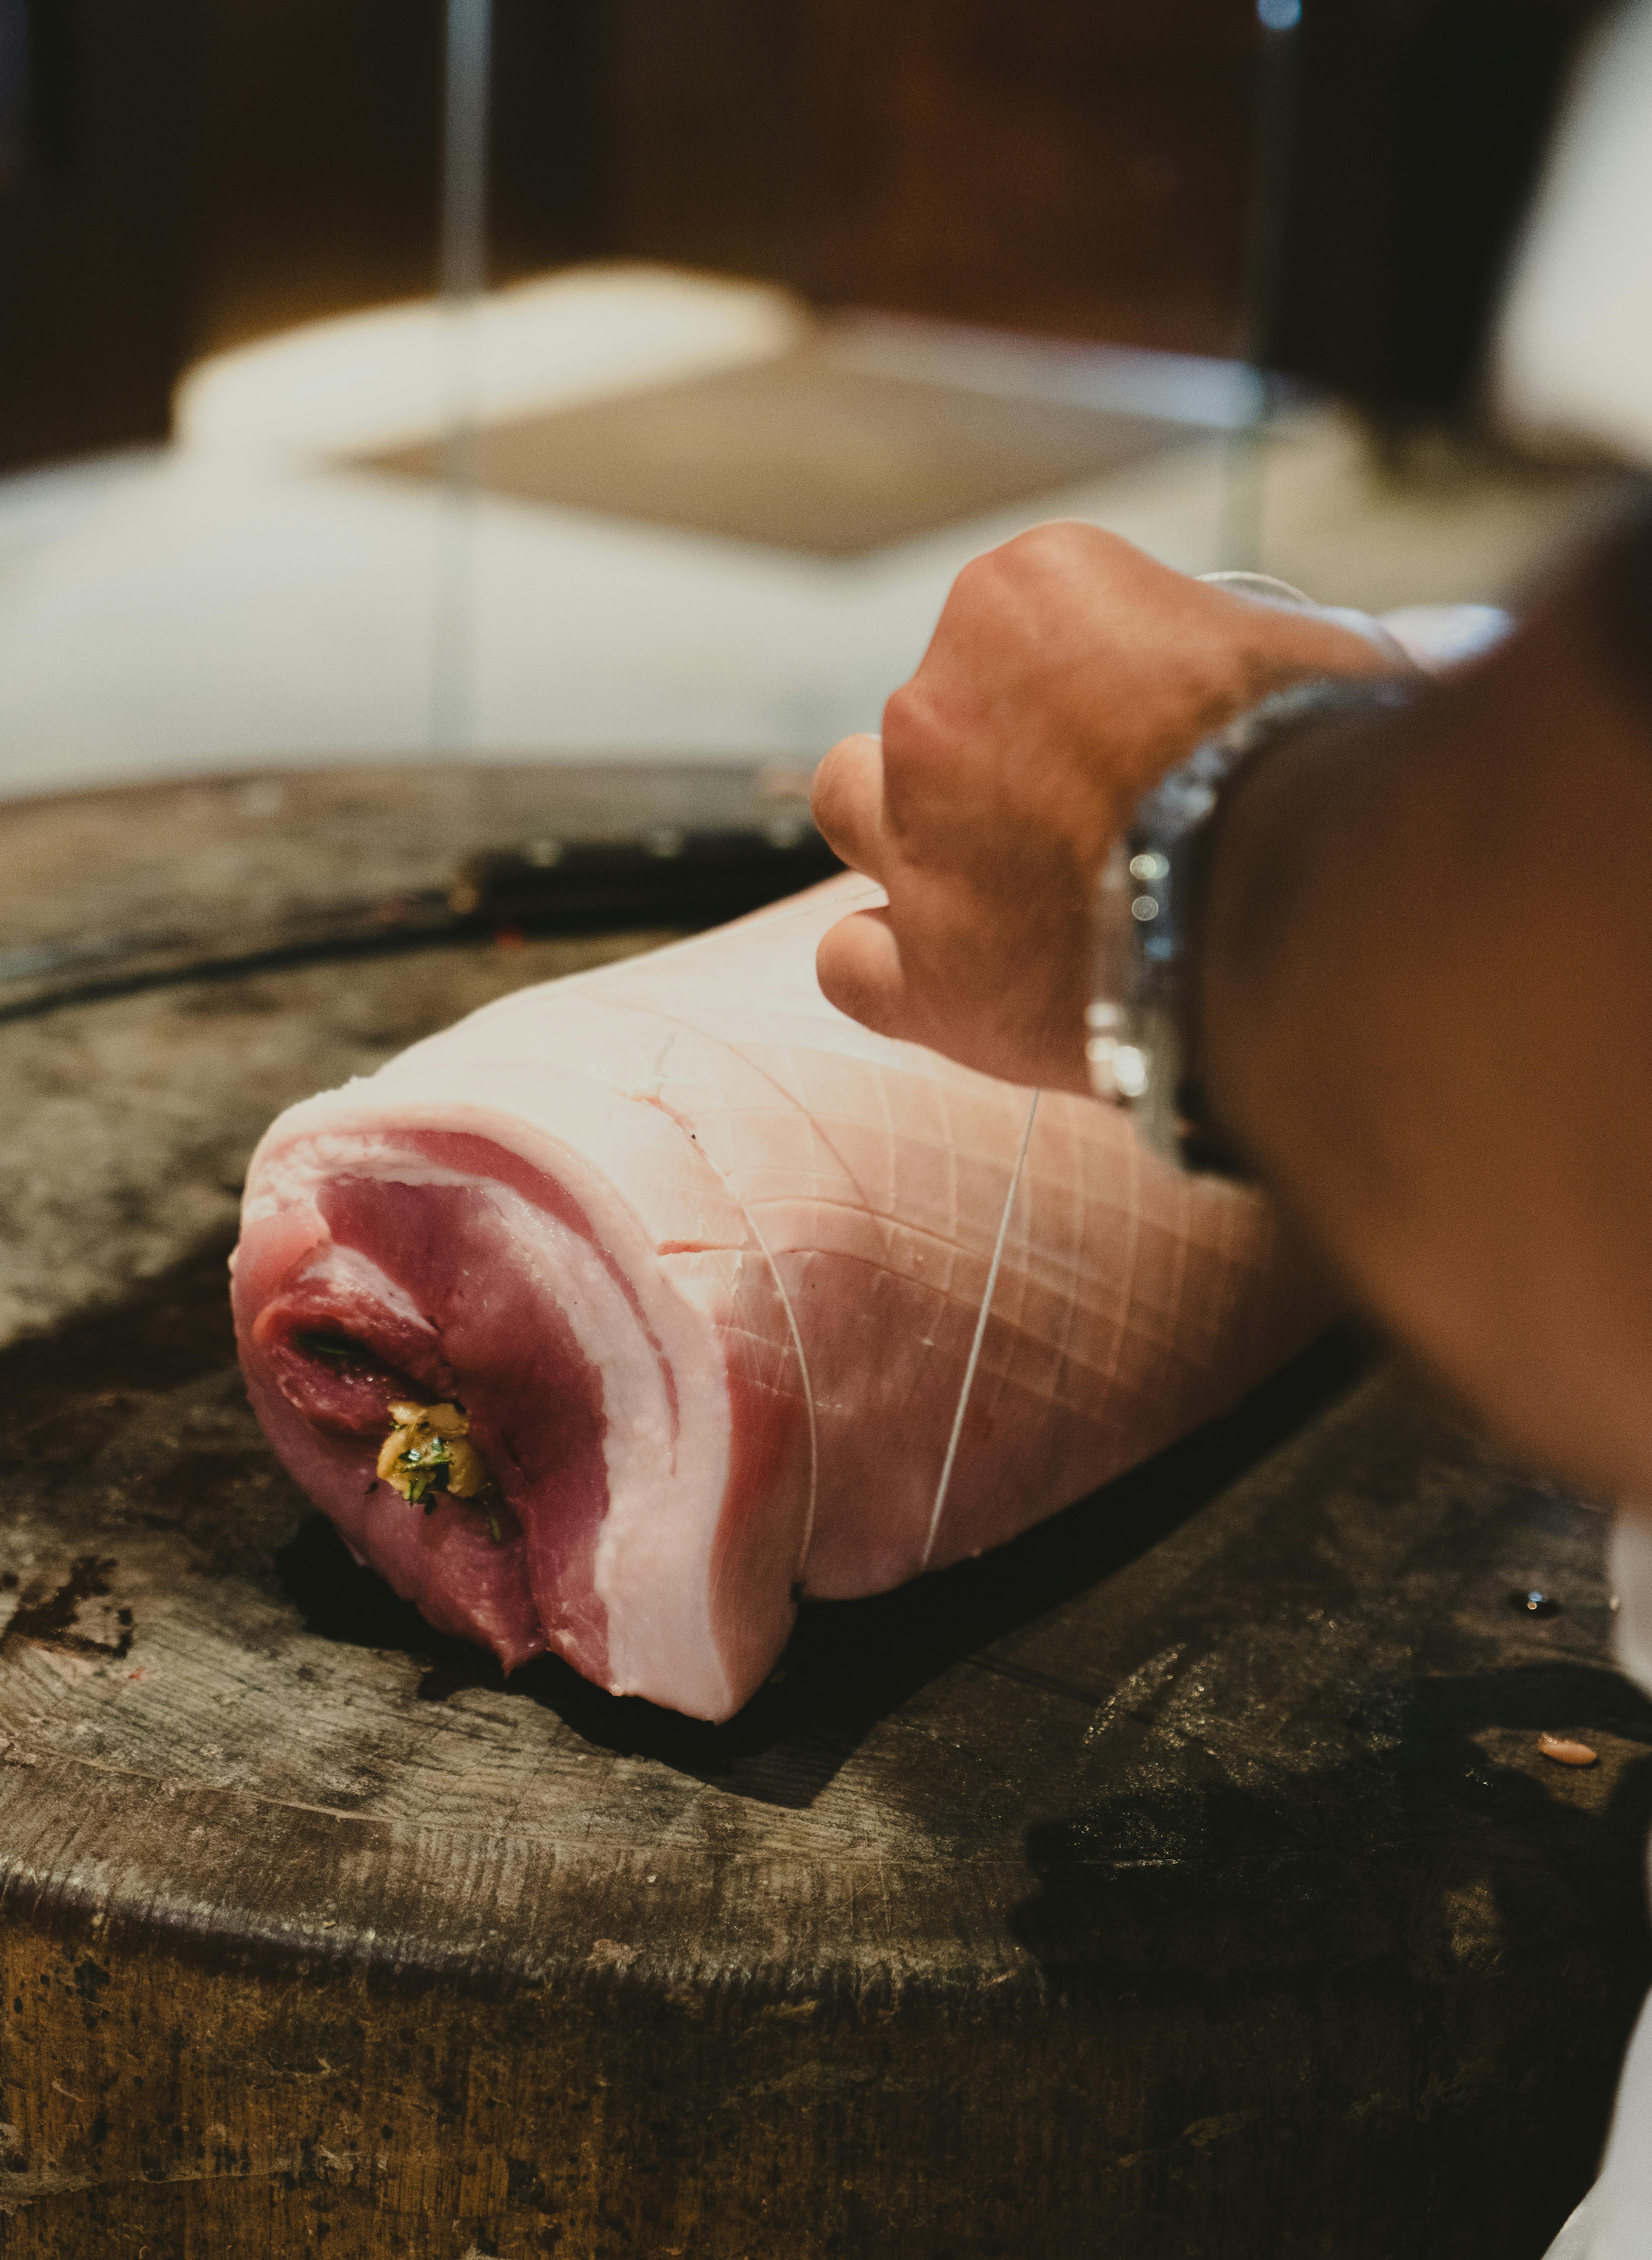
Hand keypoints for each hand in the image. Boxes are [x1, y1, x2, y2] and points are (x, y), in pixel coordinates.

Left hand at [811, 523, 1398, 1090]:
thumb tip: (1303, 674)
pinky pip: (848, 960)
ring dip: (908, 834)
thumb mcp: (1295, 655)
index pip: (1013, 618)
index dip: (1074, 678)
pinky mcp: (924, 969)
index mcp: (1023, 591)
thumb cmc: (1324, 767)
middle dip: (985, 756)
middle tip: (1071, 811)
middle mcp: (938, 702)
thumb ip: (1248, 653)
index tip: (1134, 726)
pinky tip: (951, 976)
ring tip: (998, 881)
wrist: (1315, 912)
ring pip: (851, 808)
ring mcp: (917, 839)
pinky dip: (891, 966)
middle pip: (929, 715)